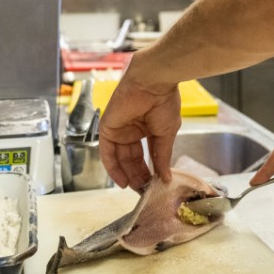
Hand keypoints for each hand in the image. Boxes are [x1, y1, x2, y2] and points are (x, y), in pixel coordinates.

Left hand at [98, 76, 181, 190]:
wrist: (153, 83)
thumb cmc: (163, 102)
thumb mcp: (166, 134)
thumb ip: (162, 156)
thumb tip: (166, 178)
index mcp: (146, 127)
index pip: (144, 154)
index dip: (148, 170)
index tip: (154, 185)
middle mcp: (131, 129)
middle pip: (131, 158)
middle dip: (137, 174)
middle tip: (144, 190)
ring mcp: (119, 128)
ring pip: (119, 158)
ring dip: (126, 174)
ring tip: (136, 188)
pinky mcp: (107, 127)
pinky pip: (107, 152)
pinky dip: (113, 169)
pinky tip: (122, 181)